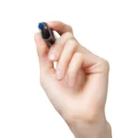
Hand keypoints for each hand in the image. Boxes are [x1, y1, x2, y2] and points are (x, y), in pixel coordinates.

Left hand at [34, 21, 109, 135]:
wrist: (75, 113)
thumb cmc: (61, 97)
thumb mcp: (46, 73)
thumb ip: (42, 54)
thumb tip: (38, 33)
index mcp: (67, 56)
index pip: (64, 34)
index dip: (56, 26)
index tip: (46, 24)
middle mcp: (80, 54)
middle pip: (67, 37)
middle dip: (55, 48)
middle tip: (51, 61)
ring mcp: (90, 58)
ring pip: (72, 44)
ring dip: (62, 62)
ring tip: (61, 78)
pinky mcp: (100, 63)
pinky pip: (80, 56)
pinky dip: (71, 70)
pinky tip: (73, 83)